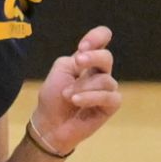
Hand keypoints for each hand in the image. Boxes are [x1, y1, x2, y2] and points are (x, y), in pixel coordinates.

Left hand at [29, 25, 121, 154]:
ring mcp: (107, 89)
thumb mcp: (60, 70)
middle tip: (78, 62)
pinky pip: (109, 96)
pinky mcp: (111, 106)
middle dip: (93, 57)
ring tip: (67, 96)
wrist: (50, 124)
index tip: (82, 47)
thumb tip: (90, 62)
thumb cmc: (53, 97)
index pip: (102, 40)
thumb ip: (75, 59)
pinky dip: (91, 97)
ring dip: (83, 86)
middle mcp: (100, 73)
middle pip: (107, 57)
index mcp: (87, 61)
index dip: (97, 37)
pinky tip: (77, 101)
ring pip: (105, 80)